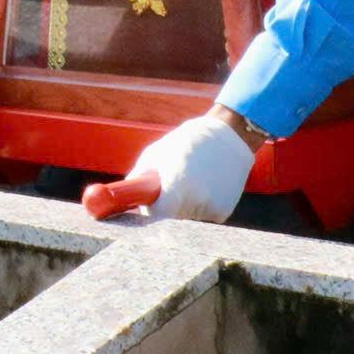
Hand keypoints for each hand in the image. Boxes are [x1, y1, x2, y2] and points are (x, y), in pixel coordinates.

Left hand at [130, 112, 256, 222]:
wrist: (228, 136)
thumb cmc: (184, 144)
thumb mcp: (155, 154)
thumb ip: (138, 178)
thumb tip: (125, 199)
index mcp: (177, 184)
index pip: (157, 214)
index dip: (150, 209)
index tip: (149, 203)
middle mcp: (196, 199)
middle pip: (170, 218)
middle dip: (166, 207)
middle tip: (172, 185)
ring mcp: (212, 207)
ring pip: (185, 217)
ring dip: (183, 205)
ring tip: (193, 179)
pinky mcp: (223, 212)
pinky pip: (201, 216)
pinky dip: (200, 205)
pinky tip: (206, 185)